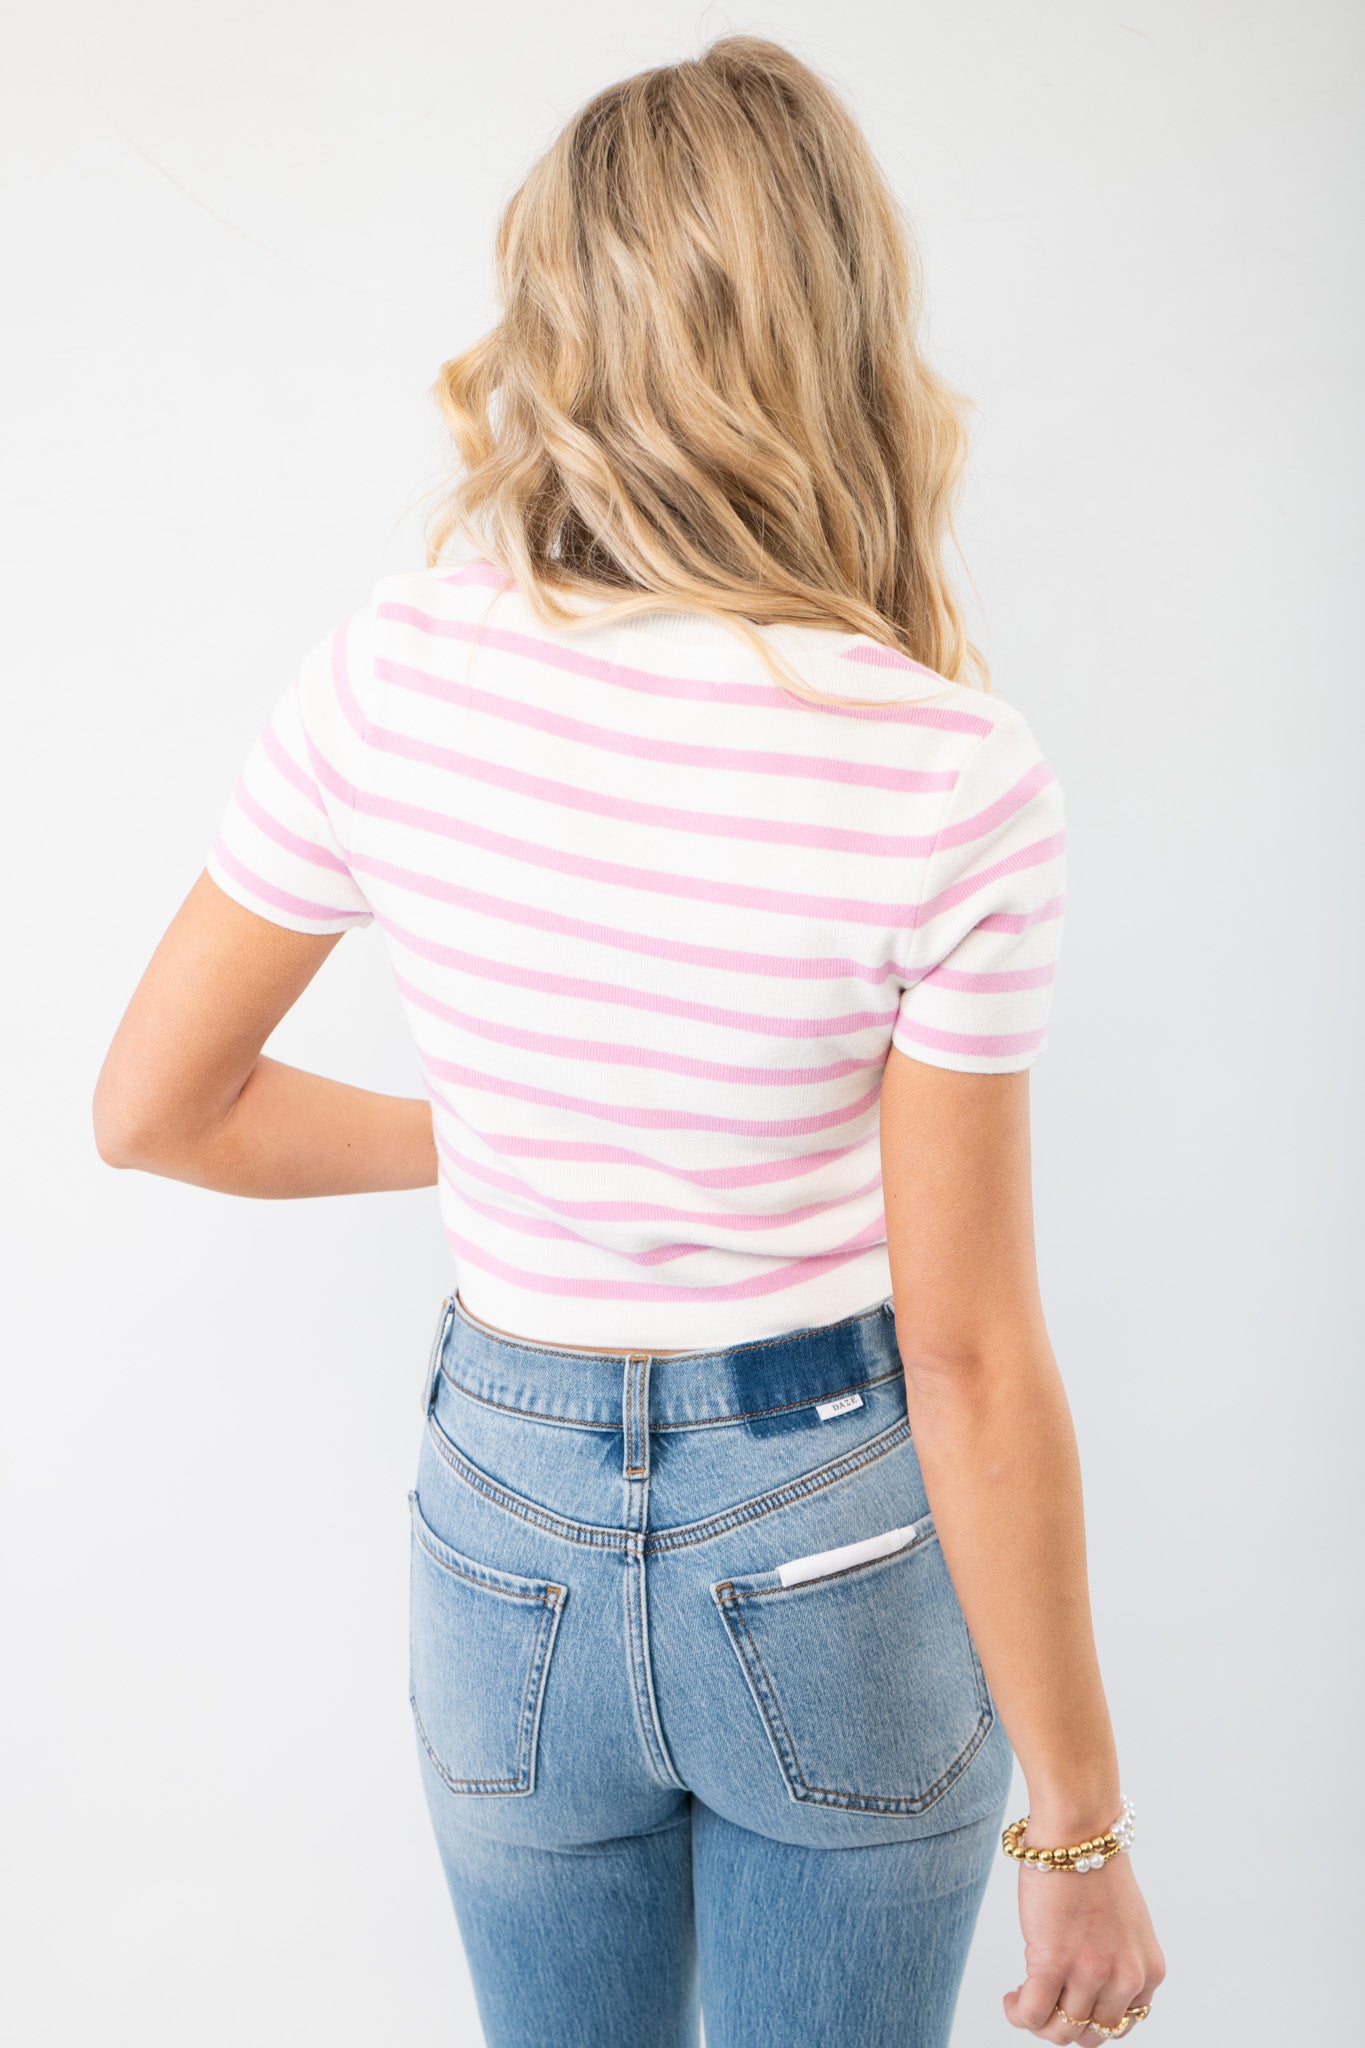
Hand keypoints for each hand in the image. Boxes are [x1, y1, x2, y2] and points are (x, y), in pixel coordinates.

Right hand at [1002, 1853, 1165, 2040]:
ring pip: (1060, 2031)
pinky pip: (1033, 2012)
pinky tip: (1011, 1999)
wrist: (1079, 1831)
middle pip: (1090, 2035)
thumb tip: (1082, 1992)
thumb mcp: (1126, 1927)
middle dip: (1061, 2026)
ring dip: (1037, 2022)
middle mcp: (1126, 1979)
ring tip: (1022, 1999)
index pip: (1120, 2026)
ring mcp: (1091, 1973)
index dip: (1087, 2021)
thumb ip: (1116, 1962)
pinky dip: (1018, 2013)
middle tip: (1041, 2003)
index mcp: (1148, 1972)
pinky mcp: (1054, 1962)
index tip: (1067, 2005)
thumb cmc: (1095, 1868)